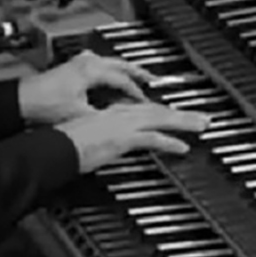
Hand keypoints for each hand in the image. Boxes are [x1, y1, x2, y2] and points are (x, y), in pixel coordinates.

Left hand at [17, 51, 154, 125]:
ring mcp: (80, 62)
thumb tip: (118, 121)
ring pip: (111, 63)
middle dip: (138, 73)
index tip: (146, 102)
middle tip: (153, 80)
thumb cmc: (45, 103)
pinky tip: (113, 78)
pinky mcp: (73, 66)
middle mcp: (87, 62)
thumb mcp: (79, 113)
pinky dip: (111, 71)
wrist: (22, 99)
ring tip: (137, 77)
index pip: (123, 80)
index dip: (136, 93)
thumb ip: (102, 116)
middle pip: (121, 65)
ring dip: (125, 70)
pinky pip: (101, 65)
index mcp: (92, 70)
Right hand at [55, 103, 212, 172]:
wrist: (53, 146)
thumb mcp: (88, 136)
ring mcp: (122, 124)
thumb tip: (112, 146)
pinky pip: (152, 138)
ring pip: (161, 119)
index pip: (144, 109)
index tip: (177, 115)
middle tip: (202, 117)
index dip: (163, 112)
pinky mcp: (123, 137)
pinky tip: (183, 147)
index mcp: (111, 112)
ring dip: (183, 122)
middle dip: (182, 114)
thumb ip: (104, 138)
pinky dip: (169, 142)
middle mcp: (119, 114)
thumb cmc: (64, 143)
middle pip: (158, 111)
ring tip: (201, 126)